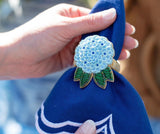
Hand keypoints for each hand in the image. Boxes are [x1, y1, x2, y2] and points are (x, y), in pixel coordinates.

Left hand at [0, 4, 137, 78]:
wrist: (18, 59)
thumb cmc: (36, 37)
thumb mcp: (64, 27)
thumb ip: (89, 23)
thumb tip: (112, 14)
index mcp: (71, 15)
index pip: (97, 18)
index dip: (114, 24)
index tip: (129, 30)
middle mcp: (72, 29)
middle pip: (98, 34)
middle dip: (114, 39)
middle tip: (131, 45)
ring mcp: (71, 45)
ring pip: (94, 48)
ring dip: (108, 51)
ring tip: (124, 55)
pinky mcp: (69, 59)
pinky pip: (86, 59)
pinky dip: (96, 61)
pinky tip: (107, 63)